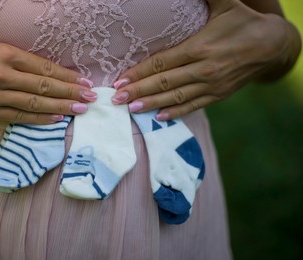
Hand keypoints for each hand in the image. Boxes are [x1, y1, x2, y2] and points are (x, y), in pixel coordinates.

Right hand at [0, 37, 96, 123]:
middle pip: (45, 85)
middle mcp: (3, 75)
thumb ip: (17, 60)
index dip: (66, 76)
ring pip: (36, 103)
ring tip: (81, 109)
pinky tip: (56, 120)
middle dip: (71, 92)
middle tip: (91, 98)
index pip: (45, 67)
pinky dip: (40, 119)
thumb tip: (45, 73)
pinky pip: (19, 117)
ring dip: (61, 107)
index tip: (83, 81)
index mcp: (5, 54)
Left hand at [111, 0, 300, 120]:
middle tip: (117, 99)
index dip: (139, 72)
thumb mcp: (225, 4)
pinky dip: (176, 112)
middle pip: (164, 82)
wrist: (273, 46)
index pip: (162, 63)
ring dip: (152, 104)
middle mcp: (204, 69)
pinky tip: (160, 118)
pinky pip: (194, 105)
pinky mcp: (218, 95)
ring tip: (132, 109)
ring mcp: (211, 85)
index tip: (120, 80)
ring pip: (176, 97)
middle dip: (138, 91)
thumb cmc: (244, 22)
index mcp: (200, 46)